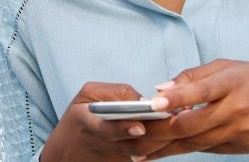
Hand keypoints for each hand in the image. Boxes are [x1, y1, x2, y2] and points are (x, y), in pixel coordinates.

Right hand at [40, 82, 172, 160]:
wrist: (68, 155)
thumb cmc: (79, 118)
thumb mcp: (86, 96)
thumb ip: (114, 92)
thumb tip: (143, 98)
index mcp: (89, 123)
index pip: (106, 129)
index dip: (123, 128)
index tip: (140, 126)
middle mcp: (105, 144)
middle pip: (133, 143)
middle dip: (155, 132)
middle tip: (174, 119)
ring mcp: (117, 157)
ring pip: (144, 152)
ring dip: (164, 140)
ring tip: (181, 122)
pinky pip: (148, 155)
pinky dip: (163, 145)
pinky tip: (177, 132)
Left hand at [139, 59, 248, 158]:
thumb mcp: (231, 66)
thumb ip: (195, 76)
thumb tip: (162, 88)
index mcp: (232, 81)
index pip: (200, 89)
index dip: (176, 97)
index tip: (152, 103)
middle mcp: (237, 107)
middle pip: (192, 124)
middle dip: (160, 132)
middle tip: (132, 137)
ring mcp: (242, 130)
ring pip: (197, 142)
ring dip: (167, 149)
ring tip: (140, 153)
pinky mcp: (246, 147)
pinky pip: (211, 148)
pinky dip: (189, 148)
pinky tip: (167, 151)